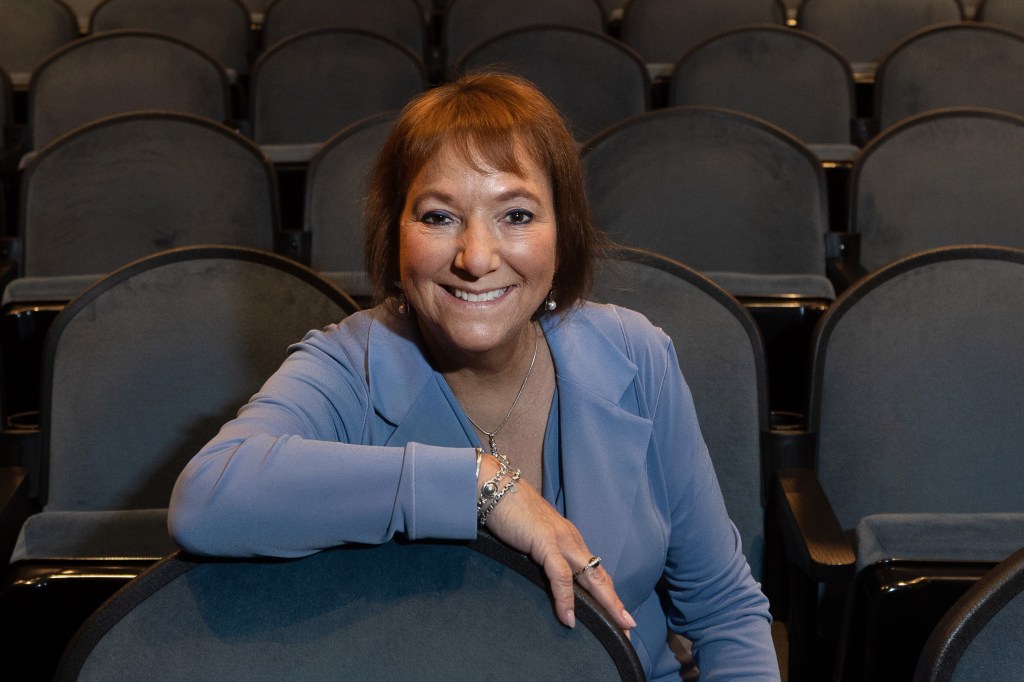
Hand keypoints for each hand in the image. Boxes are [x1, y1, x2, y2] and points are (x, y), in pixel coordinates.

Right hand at [478, 456, 636, 634]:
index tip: (619, 614)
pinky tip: (569, 618)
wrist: (495, 487)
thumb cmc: (509, 511)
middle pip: (600, 576)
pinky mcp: (545, 542)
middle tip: (630, 626)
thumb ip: (543, 554)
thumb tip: (545, 576)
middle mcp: (571, 540)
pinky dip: (566, 598)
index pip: (594, 570)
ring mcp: (561, 540)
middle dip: (616, 603)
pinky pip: (561, 576)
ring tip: (617, 626)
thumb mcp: (532, 538)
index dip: (608, 593)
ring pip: (591, 577)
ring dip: (606, 603)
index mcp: (569, 539)